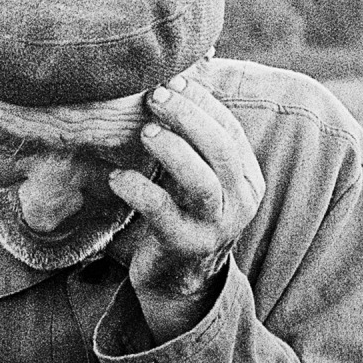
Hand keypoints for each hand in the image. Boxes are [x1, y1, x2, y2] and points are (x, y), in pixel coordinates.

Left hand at [105, 74, 264, 337]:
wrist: (176, 281)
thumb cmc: (179, 216)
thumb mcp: (193, 177)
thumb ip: (191, 142)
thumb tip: (173, 81)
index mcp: (245, 178)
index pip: (229, 131)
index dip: (202, 103)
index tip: (172, 82)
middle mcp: (240, 201)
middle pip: (222, 151)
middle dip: (188, 118)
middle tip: (155, 98)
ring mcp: (217, 227)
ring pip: (202, 183)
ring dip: (172, 151)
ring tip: (144, 132)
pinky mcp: (187, 247)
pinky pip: (164, 215)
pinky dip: (140, 191)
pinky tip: (117, 177)